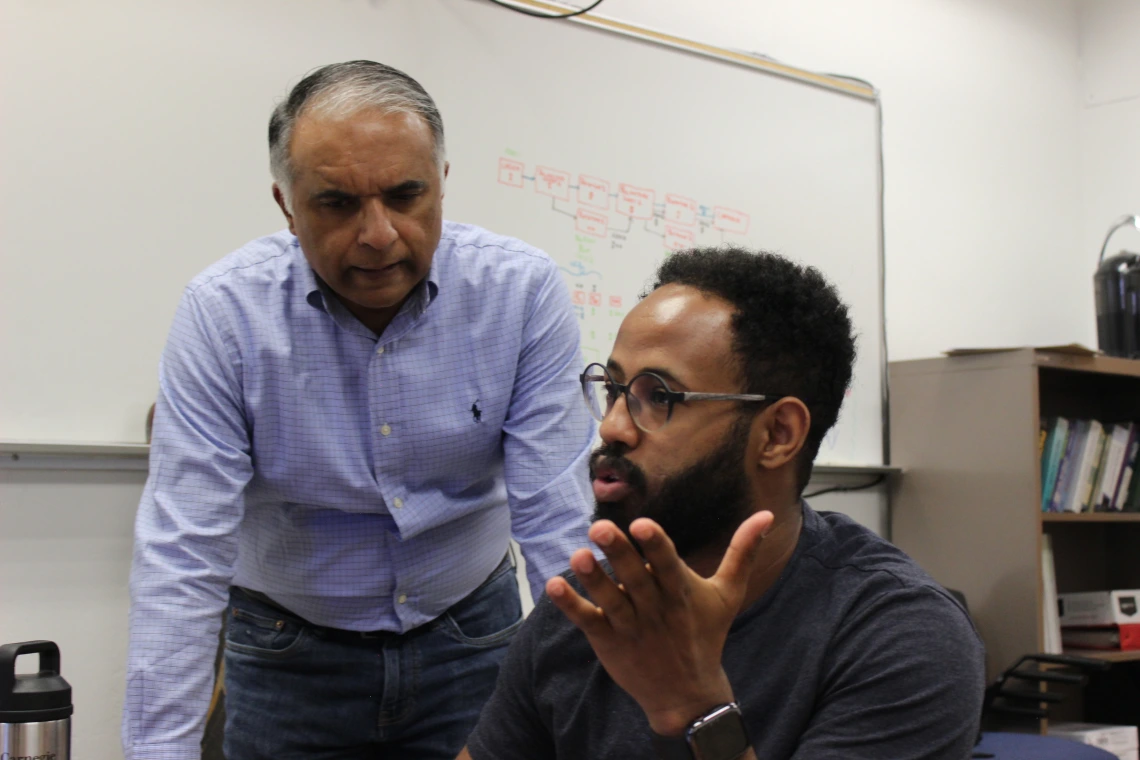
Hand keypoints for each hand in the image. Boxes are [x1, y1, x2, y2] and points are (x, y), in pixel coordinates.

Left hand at [546, 511, 773, 736]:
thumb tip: (768, 513)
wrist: (687, 695)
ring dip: (593, 579)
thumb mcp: (728, 594)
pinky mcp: (608, 642)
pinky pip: (588, 622)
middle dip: (618, 554)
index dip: (656, 546)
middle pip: (635, 579)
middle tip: (600, 527)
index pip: (668, 565)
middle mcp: (655, 610)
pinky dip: (571, 606)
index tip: (642, 524)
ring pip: (609, 601)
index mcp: (682, 593)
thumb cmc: (706, 634)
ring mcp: (630, 627)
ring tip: (578, 555)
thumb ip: (742, 552)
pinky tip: (552, 585)